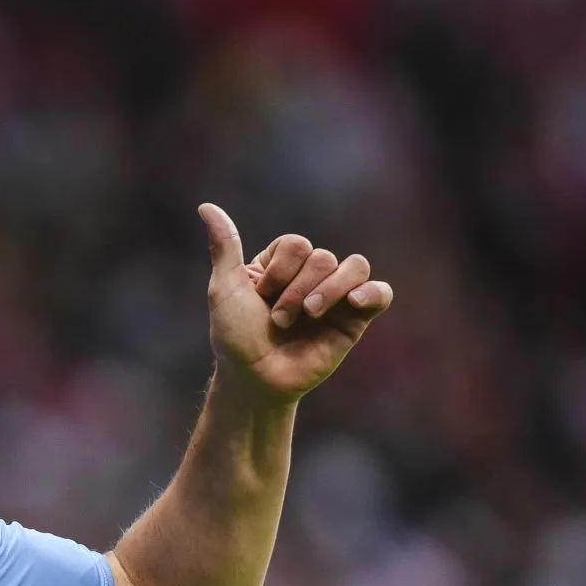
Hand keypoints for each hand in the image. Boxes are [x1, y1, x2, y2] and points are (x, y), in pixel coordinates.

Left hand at [198, 203, 392, 399]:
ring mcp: (335, 297)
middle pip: (323, 257)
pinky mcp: (354, 321)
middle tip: (278, 320)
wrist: (255, 379)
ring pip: (355, 266)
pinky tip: (353, 302)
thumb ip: (224, 246)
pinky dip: (372, 292)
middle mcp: (310, 277)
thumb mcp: (225, 288)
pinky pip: (380, 294)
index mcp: (282, 265)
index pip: (297, 244)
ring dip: (329, 289)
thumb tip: (205, 206)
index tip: (259, 298)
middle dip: (296, 290)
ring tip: (310, 315)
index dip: (279, 271)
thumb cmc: (236, 337)